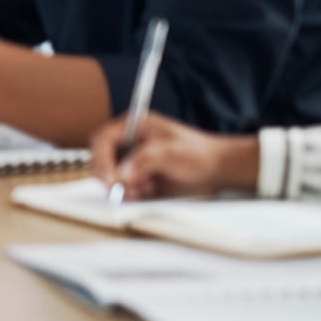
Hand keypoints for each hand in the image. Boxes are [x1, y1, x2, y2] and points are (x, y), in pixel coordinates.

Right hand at [88, 113, 258, 199]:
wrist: (219, 169)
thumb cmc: (198, 153)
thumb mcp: (170, 152)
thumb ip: (143, 160)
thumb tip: (121, 173)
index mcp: (133, 126)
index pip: (103, 139)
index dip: (101, 157)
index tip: (109, 177)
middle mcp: (130, 143)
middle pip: (102, 158)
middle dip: (110, 174)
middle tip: (119, 188)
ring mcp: (135, 161)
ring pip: (113, 176)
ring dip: (124, 185)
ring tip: (144, 187)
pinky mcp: (141, 178)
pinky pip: (126, 188)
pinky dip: (133, 193)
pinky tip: (149, 191)